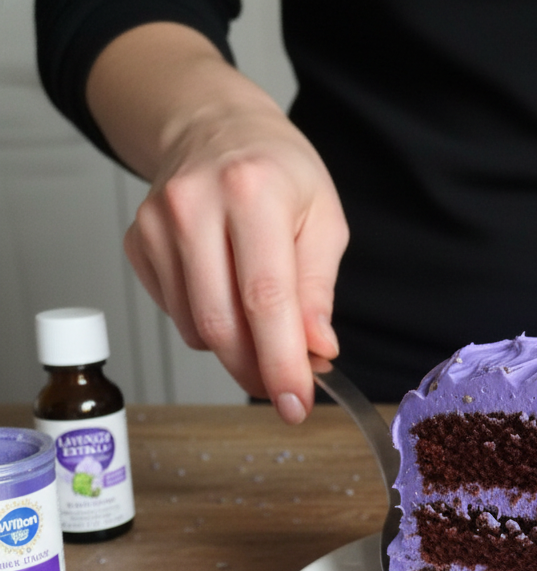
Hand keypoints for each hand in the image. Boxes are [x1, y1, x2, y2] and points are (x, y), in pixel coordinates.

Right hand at [87, 23, 347, 423]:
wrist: (216, 128)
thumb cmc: (279, 173)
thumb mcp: (324, 219)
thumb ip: (318, 288)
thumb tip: (317, 349)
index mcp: (252, 194)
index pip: (265, 299)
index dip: (281, 362)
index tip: (297, 402)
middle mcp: (194, 207)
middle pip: (222, 324)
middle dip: (258, 371)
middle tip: (286, 390)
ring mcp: (156, 225)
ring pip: (196, 328)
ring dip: (237, 352)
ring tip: (267, 334)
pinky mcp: (137, 243)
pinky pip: (176, 314)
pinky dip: (209, 327)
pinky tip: (229, 299)